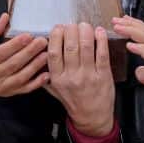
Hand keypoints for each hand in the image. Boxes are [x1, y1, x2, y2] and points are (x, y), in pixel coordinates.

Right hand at [0, 13, 48, 96]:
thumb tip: (6, 16)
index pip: (0, 53)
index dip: (15, 45)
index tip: (28, 36)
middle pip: (12, 64)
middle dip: (29, 52)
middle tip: (42, 42)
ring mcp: (0, 87)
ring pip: (20, 77)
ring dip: (35, 66)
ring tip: (46, 55)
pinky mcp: (8, 94)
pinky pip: (24, 89)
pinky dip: (36, 83)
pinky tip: (46, 75)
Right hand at [45, 23, 114, 137]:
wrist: (92, 118)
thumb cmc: (73, 102)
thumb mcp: (54, 90)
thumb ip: (46, 74)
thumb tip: (39, 54)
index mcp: (57, 78)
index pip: (53, 52)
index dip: (56, 36)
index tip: (59, 27)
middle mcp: (72, 76)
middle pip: (70, 46)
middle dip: (71, 30)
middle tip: (73, 24)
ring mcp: (88, 76)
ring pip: (85, 47)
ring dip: (85, 31)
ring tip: (85, 25)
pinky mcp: (103, 76)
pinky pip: (102, 54)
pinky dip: (101, 40)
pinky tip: (99, 31)